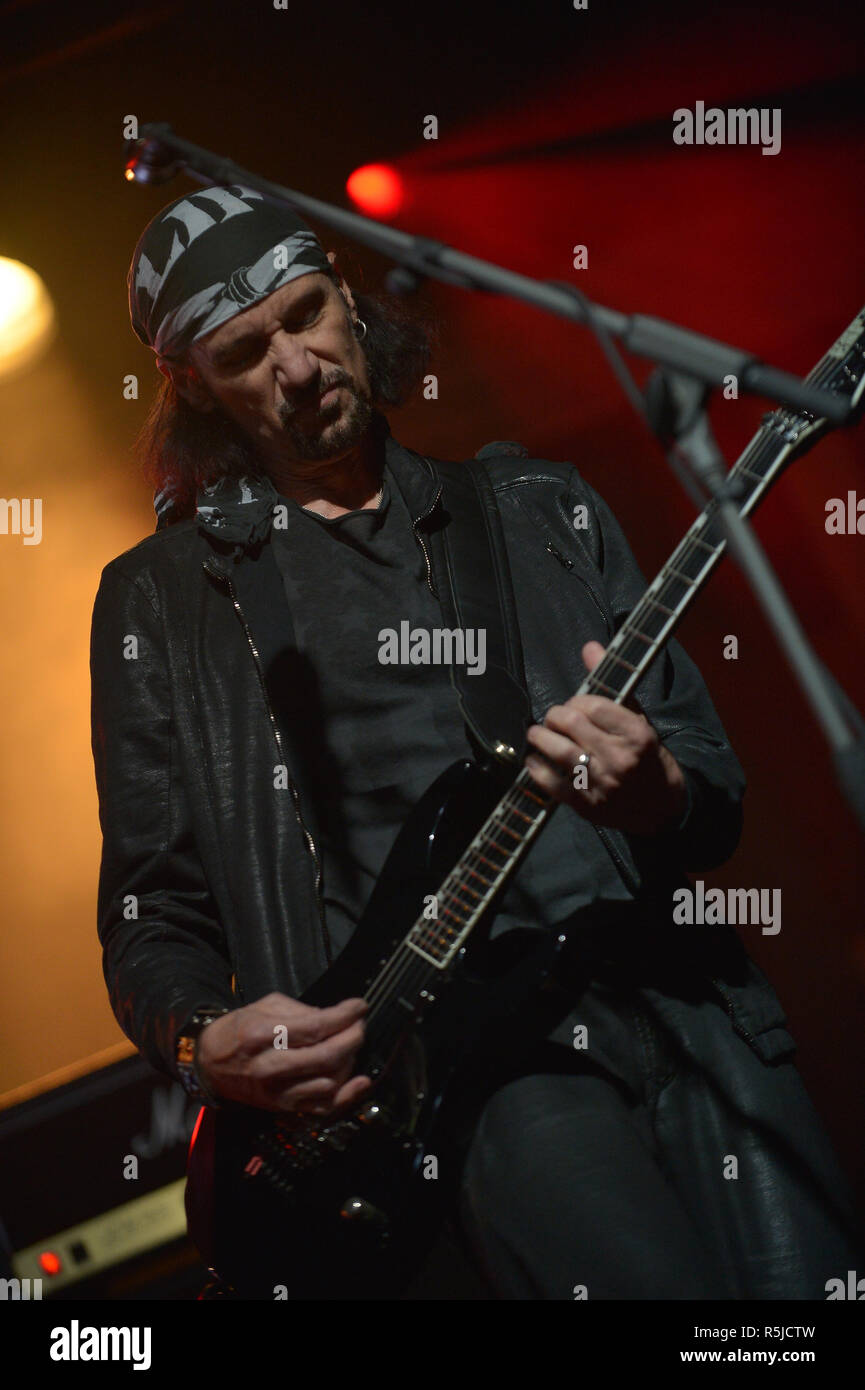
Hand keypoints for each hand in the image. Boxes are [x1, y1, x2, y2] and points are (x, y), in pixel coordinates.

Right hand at [195, 993, 372, 1117]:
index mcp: (262, 1034)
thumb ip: (300, 1010)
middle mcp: (269, 1066)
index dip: (344, 1016)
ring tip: (351, 1046)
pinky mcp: (282, 1108)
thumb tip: (334, 1017)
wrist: (210, 1065)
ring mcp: (277, 1091)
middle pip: (326, 1056)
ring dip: (350, 1062)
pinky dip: (346, 1096)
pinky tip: (360, 1081)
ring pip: (328, 1083)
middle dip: (353, 1038)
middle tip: (360, 1026)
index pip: (315, 1027)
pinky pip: (321, 1108)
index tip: (359, 1006)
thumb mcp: (264, 1007)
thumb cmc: (238, 1030)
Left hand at [524, 640, 687, 835]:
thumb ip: (612, 685)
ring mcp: (602, 783)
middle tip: (553, 719)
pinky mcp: (587, 805)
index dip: (576, 702)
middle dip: (554, 716)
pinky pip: (551, 783)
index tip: (573, 706)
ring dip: (540, 737)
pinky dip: (536, 768)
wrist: (662, 808)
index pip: (592, 705)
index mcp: (636, 735)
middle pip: (570, 723)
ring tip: (538, 734)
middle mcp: (620, 758)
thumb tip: (590, 647)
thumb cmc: (648, 759)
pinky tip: (535, 760)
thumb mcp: (638, 720)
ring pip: (557, 751)